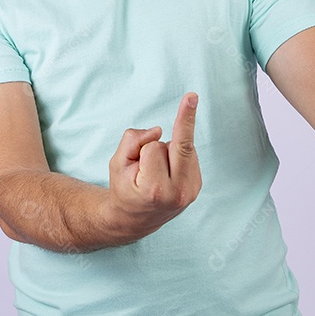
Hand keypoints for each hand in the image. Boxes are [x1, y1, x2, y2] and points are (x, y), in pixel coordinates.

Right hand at [106, 93, 201, 236]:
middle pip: (175, 145)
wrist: (134, 219)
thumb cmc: (123, 188)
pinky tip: (166, 172)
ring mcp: (191, 191)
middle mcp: (178, 193)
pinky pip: (188, 153)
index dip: (144, 146)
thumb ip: (132, 141)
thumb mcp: (116, 163)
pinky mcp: (197, 185)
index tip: (192, 96)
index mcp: (155, 190)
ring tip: (153, 173)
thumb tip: (158, 130)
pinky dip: (175, 156)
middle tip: (190, 97)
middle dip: (169, 134)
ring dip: (166, 152)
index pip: (153, 147)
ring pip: (182, 148)